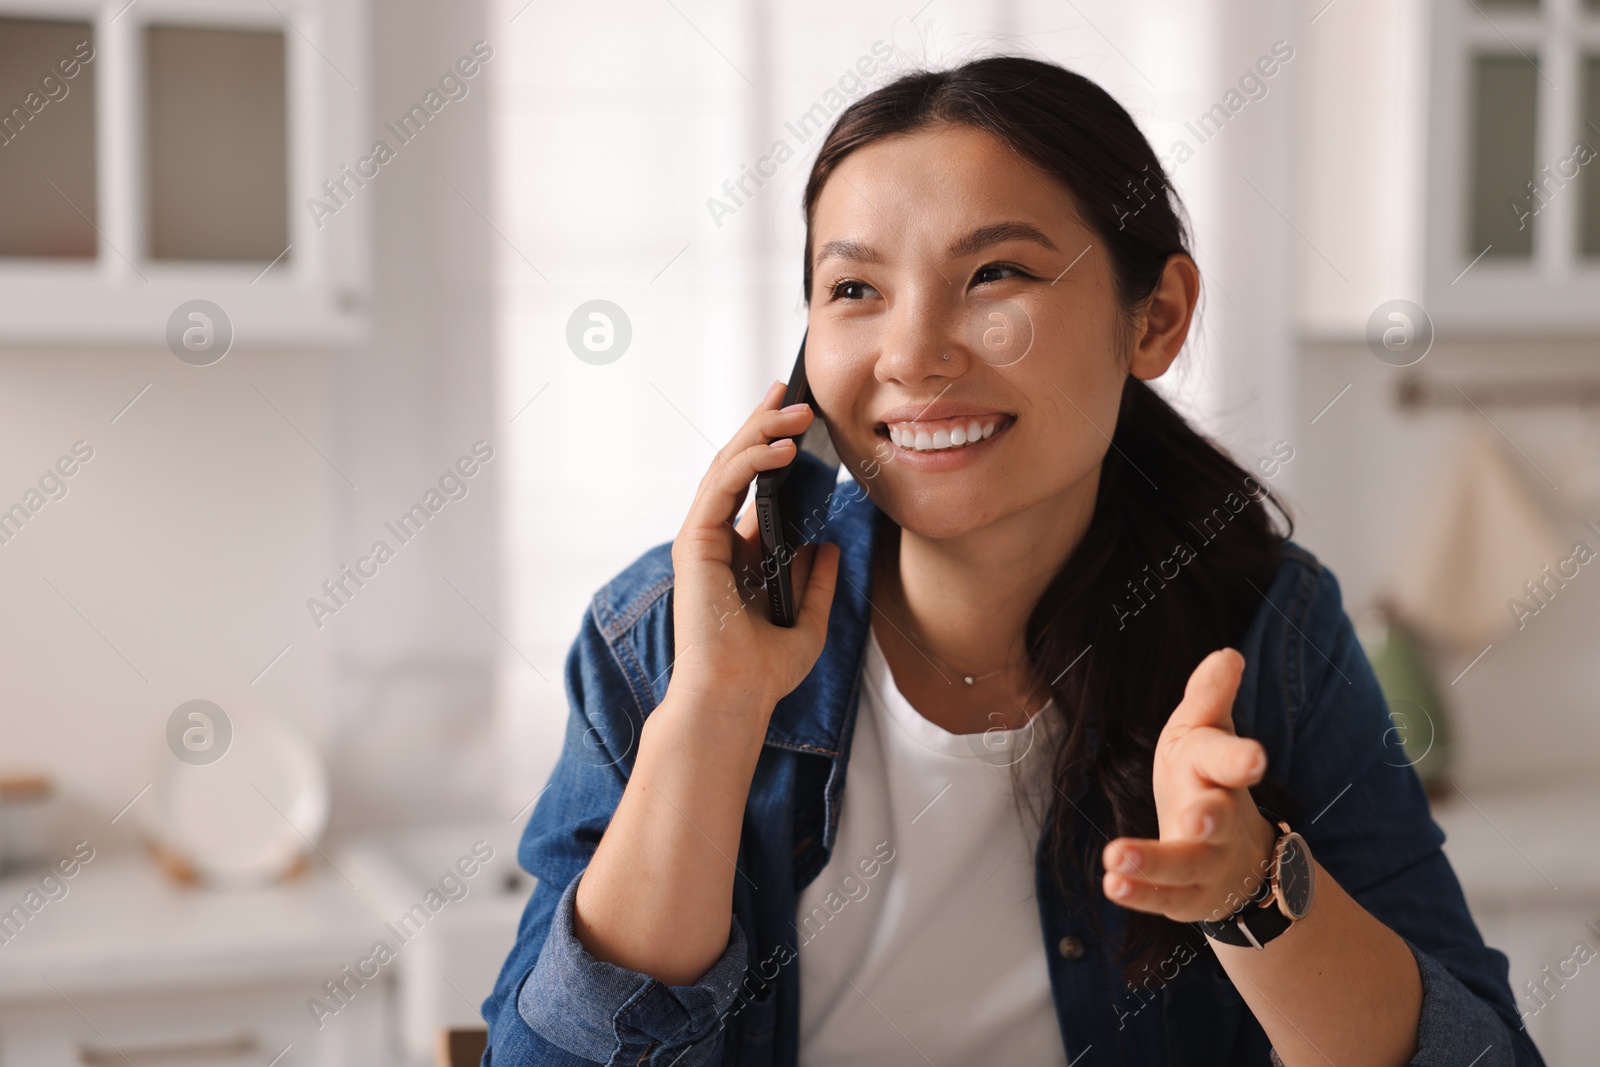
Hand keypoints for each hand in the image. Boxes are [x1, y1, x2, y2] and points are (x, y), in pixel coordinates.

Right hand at [666, 381, 841, 718]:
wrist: (735, 697)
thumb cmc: (763, 671)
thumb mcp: (807, 622)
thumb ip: (817, 584)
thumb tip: (828, 546)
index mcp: (737, 554)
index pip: (753, 486)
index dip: (771, 446)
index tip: (796, 418)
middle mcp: (716, 541)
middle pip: (737, 465)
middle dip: (764, 425)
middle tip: (793, 394)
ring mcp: (702, 539)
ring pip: (728, 467)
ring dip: (762, 433)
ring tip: (797, 412)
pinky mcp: (695, 543)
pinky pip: (723, 487)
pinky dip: (751, 462)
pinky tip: (782, 448)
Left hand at [1100, 648, 1279, 922]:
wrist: (1237, 857)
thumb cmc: (1205, 778)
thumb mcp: (1202, 733)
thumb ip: (1209, 697)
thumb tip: (1227, 654)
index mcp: (1218, 770)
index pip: (1228, 760)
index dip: (1241, 758)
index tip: (1255, 759)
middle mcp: (1219, 818)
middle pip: (1219, 819)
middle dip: (1210, 819)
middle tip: (1197, 820)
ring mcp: (1207, 862)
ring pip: (1186, 865)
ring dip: (1152, 862)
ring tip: (1115, 857)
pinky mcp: (1187, 895)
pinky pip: (1164, 897)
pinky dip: (1139, 893)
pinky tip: (1111, 886)